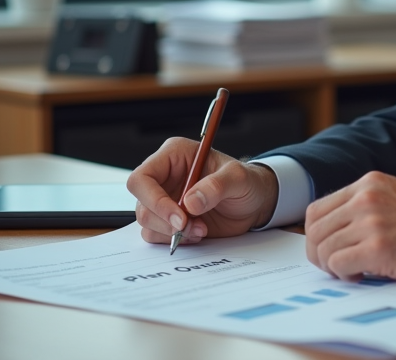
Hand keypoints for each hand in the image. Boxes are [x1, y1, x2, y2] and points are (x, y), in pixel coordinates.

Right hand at [126, 137, 278, 246]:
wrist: (254, 203)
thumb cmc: (246, 182)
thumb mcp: (239, 178)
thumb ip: (217, 186)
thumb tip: (190, 202)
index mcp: (174, 155)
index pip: (143, 177)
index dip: (154, 199)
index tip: (179, 217)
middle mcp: (165, 177)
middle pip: (142, 203)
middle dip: (165, 221)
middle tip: (191, 226)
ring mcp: (164, 199)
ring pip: (147, 222)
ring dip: (173, 232)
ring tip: (201, 229)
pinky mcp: (168, 219)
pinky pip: (156, 235)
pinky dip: (175, 240)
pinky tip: (197, 233)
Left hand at [304, 171, 395, 280]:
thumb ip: (367, 204)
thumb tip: (337, 227)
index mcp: (369, 183)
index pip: (317, 208)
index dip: (316, 234)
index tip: (326, 248)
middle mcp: (366, 198)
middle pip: (315, 229)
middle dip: (319, 253)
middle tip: (334, 266)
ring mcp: (371, 222)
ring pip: (324, 249)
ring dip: (333, 266)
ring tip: (353, 271)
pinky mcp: (379, 248)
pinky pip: (338, 265)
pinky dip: (344, 275)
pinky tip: (361, 275)